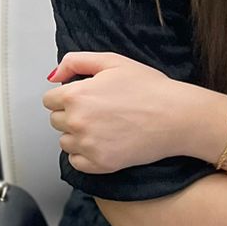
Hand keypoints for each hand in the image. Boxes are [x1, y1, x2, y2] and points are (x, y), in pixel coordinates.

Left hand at [43, 51, 207, 174]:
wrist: (177, 117)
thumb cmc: (150, 88)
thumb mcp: (112, 61)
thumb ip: (76, 62)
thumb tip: (53, 76)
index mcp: (76, 95)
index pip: (49, 100)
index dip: (65, 97)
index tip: (82, 98)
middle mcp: (77, 122)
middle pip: (55, 120)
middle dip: (70, 114)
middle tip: (97, 111)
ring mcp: (88, 145)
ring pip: (65, 142)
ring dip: (76, 135)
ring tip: (102, 127)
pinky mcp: (101, 164)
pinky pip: (76, 162)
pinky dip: (84, 155)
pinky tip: (103, 143)